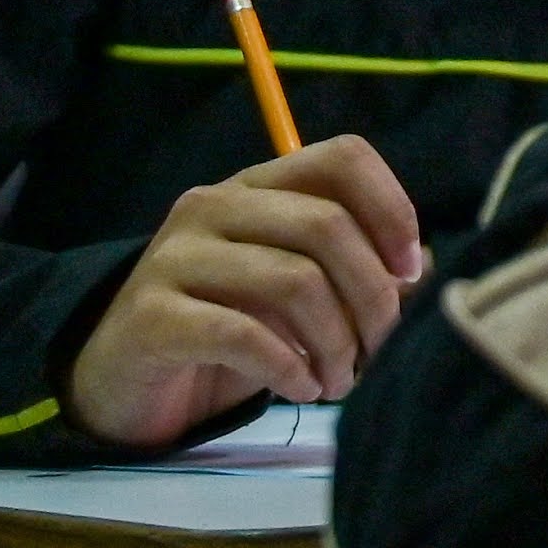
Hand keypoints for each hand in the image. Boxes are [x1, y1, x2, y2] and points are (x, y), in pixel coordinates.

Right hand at [65, 135, 426, 447]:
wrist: (125, 381)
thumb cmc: (228, 326)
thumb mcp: (297, 291)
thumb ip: (358, 271)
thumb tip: (422, 271)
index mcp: (258, 185)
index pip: (342, 158)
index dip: (392, 208)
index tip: (410, 271)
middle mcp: (213, 205)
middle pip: (327, 225)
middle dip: (373, 295)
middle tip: (380, 348)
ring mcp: (174, 256)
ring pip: (294, 280)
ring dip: (336, 342)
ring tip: (340, 380)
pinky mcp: (150, 316)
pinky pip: (242, 335)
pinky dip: (289, 368)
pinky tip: (302, 389)